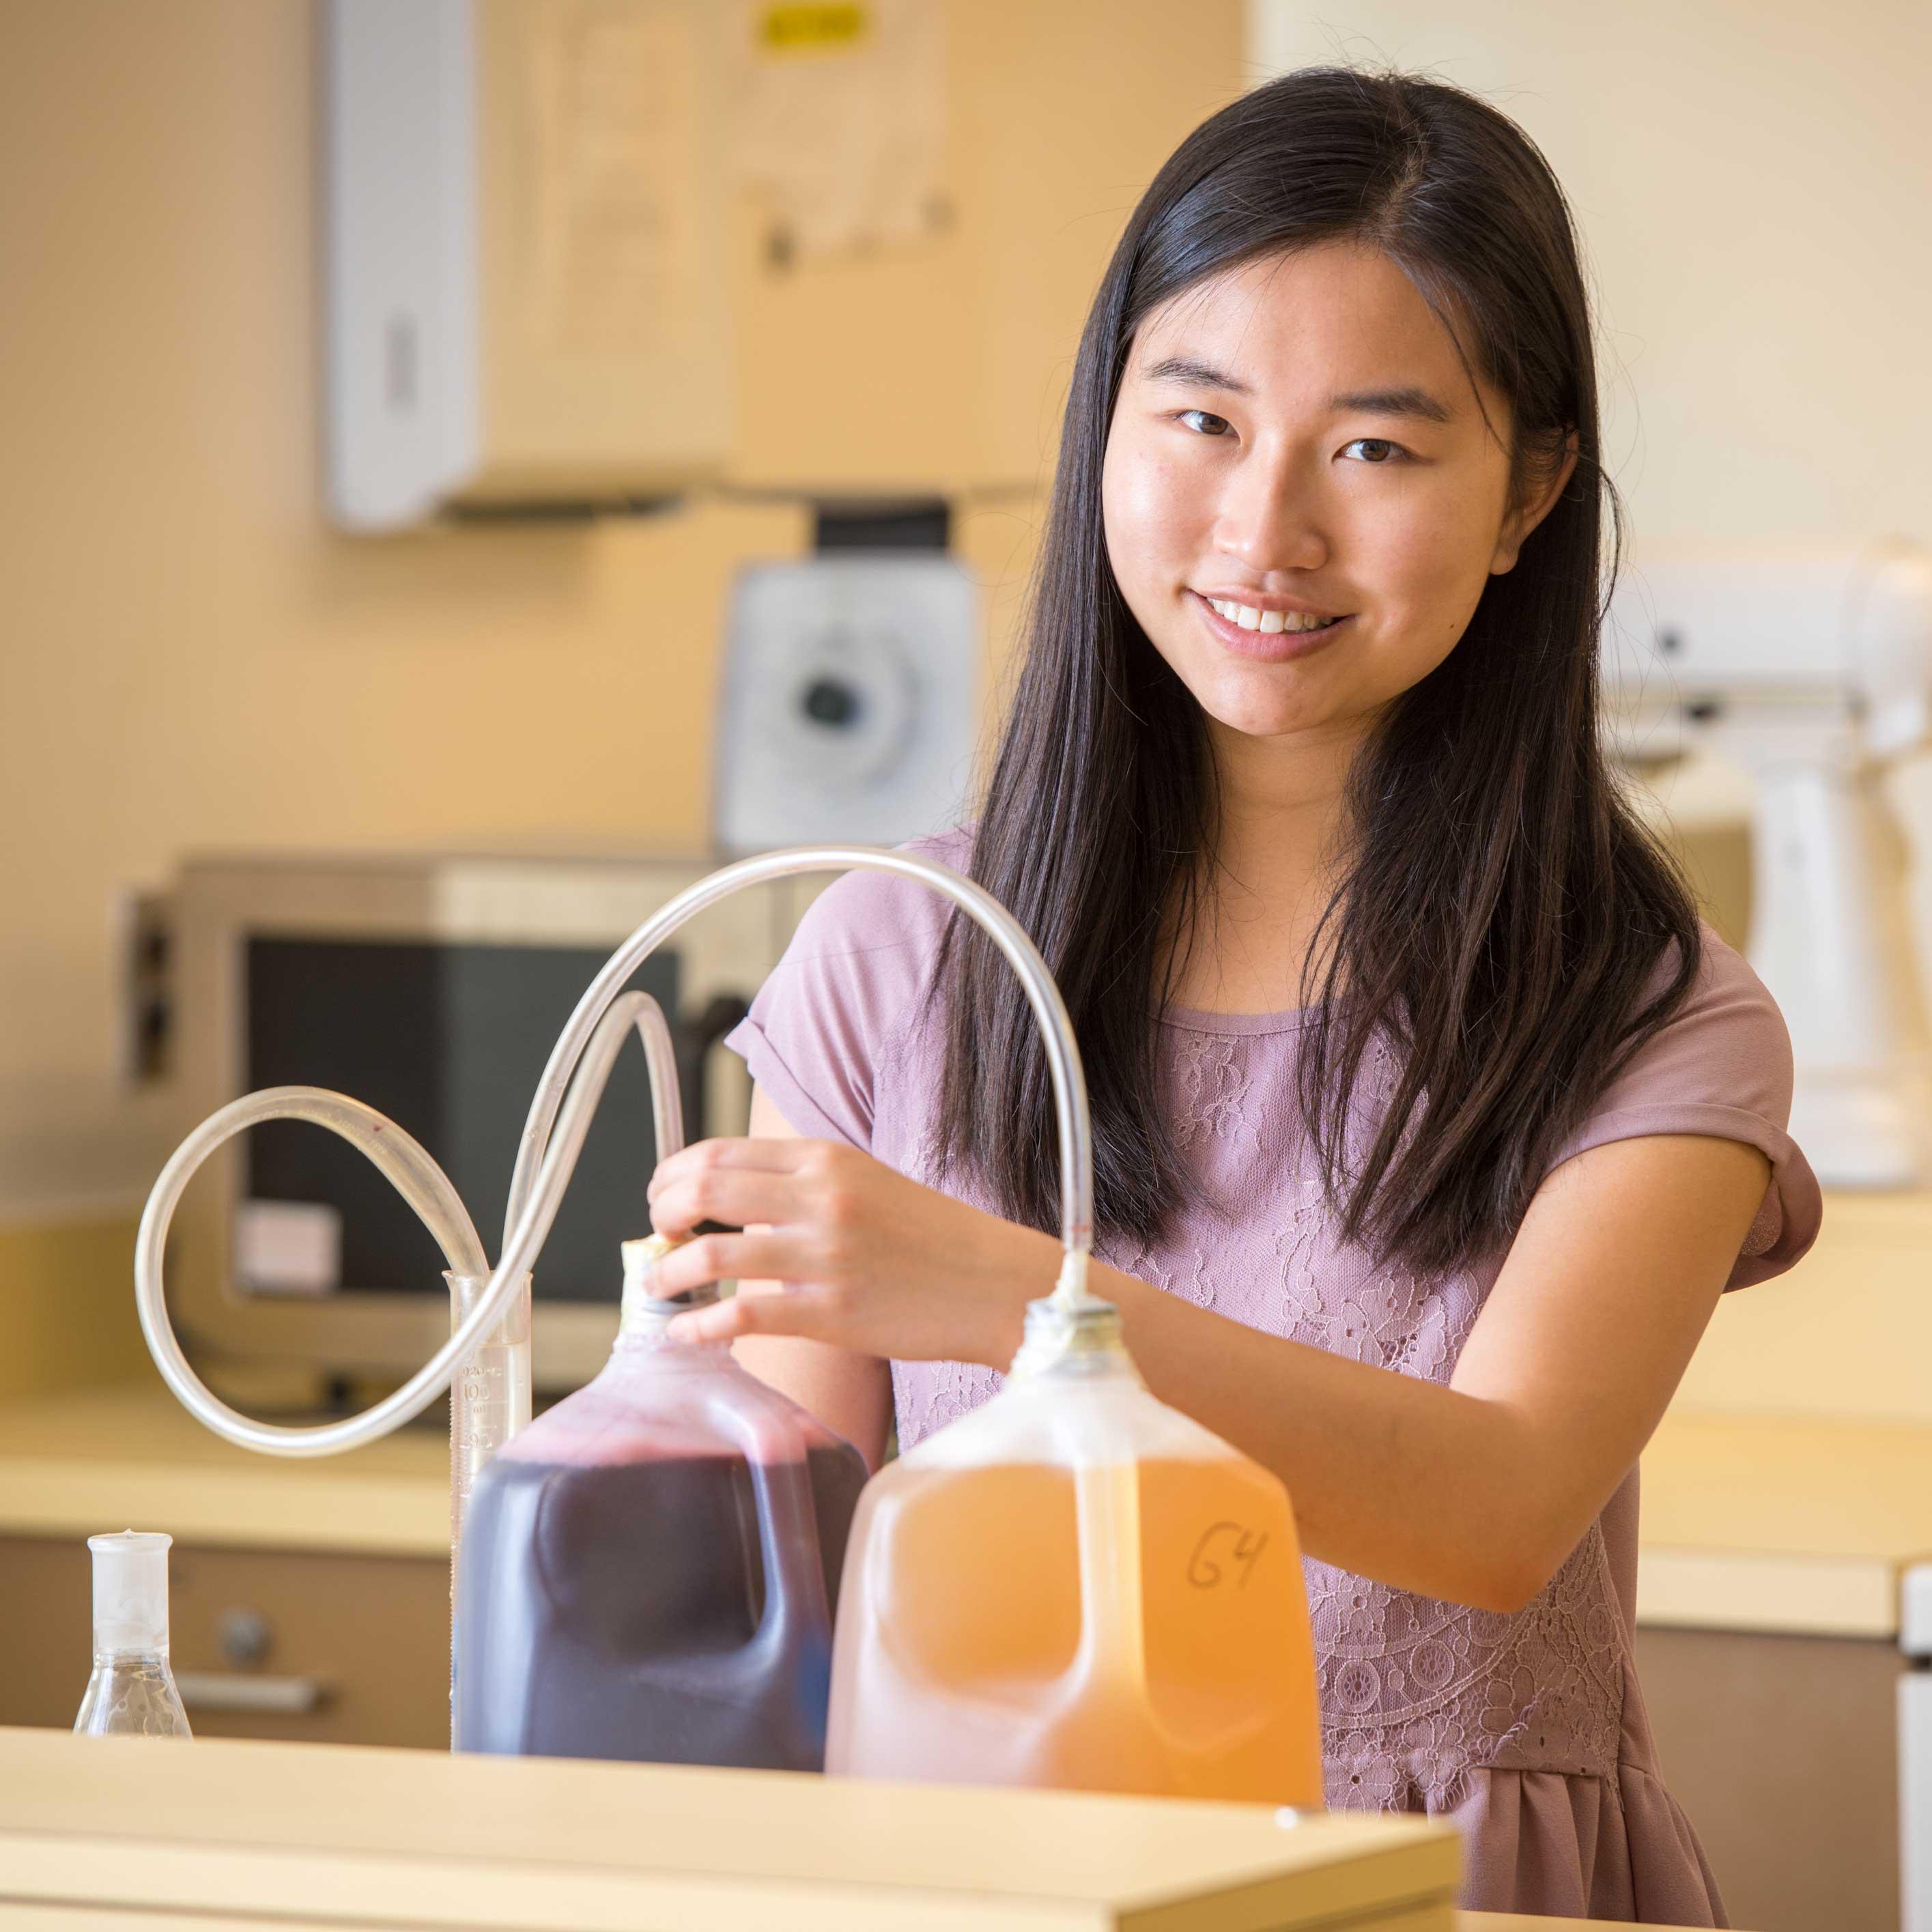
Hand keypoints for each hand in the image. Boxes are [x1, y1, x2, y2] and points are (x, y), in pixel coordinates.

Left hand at [644, 1137, 1061, 1366]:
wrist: (992, 1282)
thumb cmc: (931, 1237)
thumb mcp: (866, 1182)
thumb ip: (803, 1183)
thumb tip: (732, 1197)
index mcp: (825, 1159)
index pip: (720, 1151)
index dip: (674, 1173)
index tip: (663, 1195)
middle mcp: (820, 1198)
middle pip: (703, 1189)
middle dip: (662, 1213)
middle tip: (656, 1235)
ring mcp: (824, 1255)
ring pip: (711, 1254)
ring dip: (667, 1273)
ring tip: (660, 1286)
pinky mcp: (831, 1311)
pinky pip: (742, 1317)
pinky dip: (700, 1325)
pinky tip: (688, 1333)